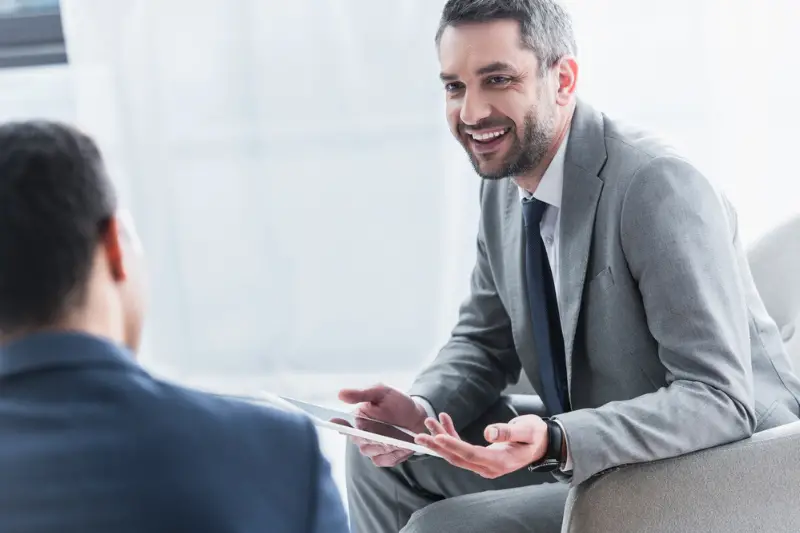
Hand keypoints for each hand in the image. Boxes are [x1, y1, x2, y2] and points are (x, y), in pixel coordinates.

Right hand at [338, 384, 428, 466]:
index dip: (341, 427)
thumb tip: (340, 394)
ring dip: (383, 444)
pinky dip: (392, 454)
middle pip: (359, 440)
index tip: (343, 426)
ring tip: (398, 435)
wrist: (418, 417)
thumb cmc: (399, 402)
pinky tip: (401, 445)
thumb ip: (362, 394)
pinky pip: (381, 460)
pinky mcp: (383, 458)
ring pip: (369, 451)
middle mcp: (361, 435)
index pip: (345, 426)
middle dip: (371, 436)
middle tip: (387, 430)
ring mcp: (372, 448)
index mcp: (358, 418)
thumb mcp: (382, 392)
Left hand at [415, 413, 548, 478]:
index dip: (453, 446)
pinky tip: (444, 420)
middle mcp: (488, 467)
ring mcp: (483, 464)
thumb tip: (489, 433)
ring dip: (441, 438)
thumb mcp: (527, 430)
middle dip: (438, 446)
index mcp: (500, 462)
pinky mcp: (481, 456)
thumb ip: (508, 432)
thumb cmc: (535, 435)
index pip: (471, 455)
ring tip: (429, 421)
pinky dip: (452, 434)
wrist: (542, 443)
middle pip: (458, 458)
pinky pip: (461, 447)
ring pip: (456, 453)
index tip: (438, 437)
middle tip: (419, 436)